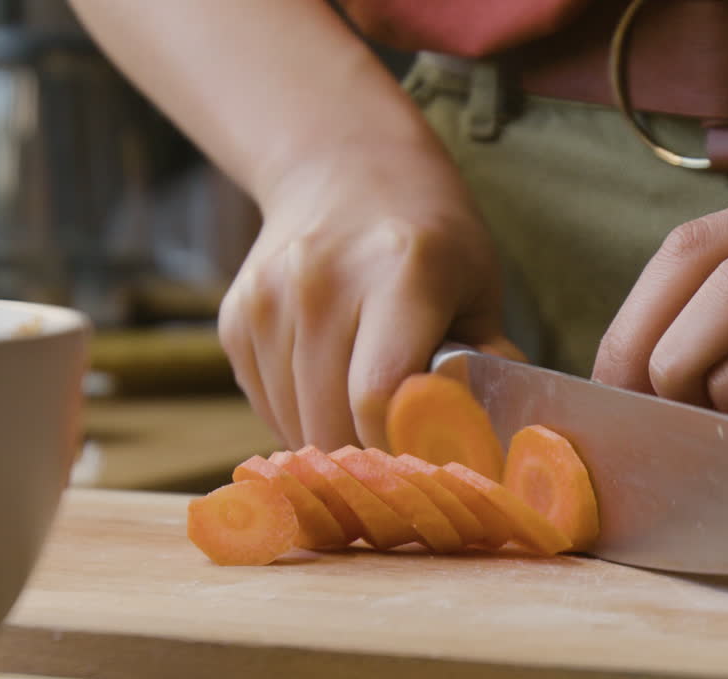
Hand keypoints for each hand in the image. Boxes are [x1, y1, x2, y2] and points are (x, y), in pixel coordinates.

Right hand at [218, 148, 511, 451]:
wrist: (344, 167)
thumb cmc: (430, 236)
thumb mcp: (479, 285)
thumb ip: (486, 363)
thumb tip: (493, 440)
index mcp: (398, 271)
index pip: (378, 394)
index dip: (401, 445)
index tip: (426, 461)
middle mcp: (321, 282)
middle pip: (330, 419)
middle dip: (369, 456)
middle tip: (403, 456)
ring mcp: (267, 299)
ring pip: (293, 421)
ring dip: (332, 442)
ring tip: (369, 421)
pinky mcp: (234, 319)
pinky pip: (265, 404)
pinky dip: (299, 418)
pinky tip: (331, 391)